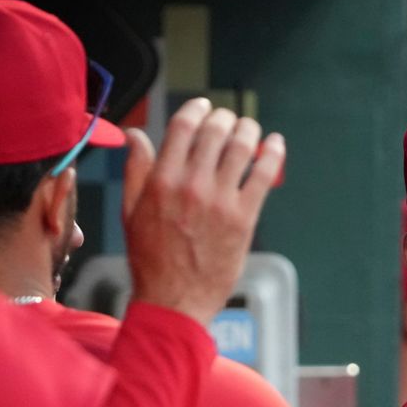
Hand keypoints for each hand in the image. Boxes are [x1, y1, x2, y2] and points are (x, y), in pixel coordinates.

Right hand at [121, 97, 283, 324]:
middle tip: (227, 119)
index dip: (196, 110)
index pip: (183, 127)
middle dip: (223, 118)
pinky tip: (276, 143)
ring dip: (248, 130)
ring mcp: (220, 201)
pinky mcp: (244, 218)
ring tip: (249, 127)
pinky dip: (273, 154)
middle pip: (215, 133)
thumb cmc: (150, 258)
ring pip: (241, 148)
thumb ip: (136, 169)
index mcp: (161, 180)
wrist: (174, 299)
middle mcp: (191, 185)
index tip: (204, 106)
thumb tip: (136, 135)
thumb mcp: (131, 212)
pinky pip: (263, 176)